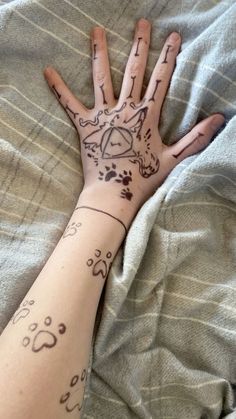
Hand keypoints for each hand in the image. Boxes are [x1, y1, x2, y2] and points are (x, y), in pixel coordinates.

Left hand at [44, 19, 223, 216]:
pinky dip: (59, 88)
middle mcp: (125, 110)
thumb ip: (195, 138)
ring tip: (95, 31)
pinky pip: (69, 104)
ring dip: (99, 53)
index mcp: (146, 116)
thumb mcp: (172, 159)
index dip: (168, 57)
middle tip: (141, 24)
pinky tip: (48, 71)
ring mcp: (103, 116)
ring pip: (101, 78)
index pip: (160, 80)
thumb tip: (219, 119)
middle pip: (133, 71)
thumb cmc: (142, 179)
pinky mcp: (85, 126)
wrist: (113, 195)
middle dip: (139, 46)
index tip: (173, 37)